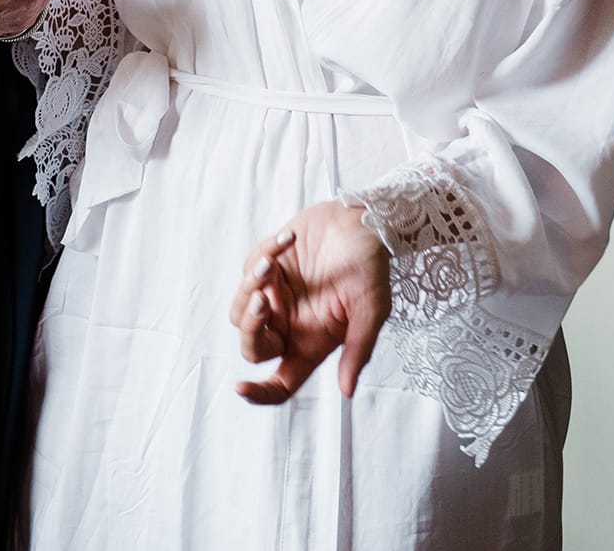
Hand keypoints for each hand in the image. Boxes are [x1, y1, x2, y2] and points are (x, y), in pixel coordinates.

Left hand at [229, 199, 392, 402]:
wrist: (363, 220)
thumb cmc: (372, 267)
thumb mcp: (372, 311)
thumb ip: (358, 350)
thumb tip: (347, 391)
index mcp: (312, 343)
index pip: (282, 382)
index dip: (261, 392)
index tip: (241, 388)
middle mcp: (290, 325)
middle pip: (253, 348)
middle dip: (252, 328)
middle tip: (263, 301)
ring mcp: (276, 297)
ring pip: (240, 312)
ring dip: (250, 289)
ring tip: (271, 264)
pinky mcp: (267, 267)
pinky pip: (248, 270)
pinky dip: (265, 253)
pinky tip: (289, 239)